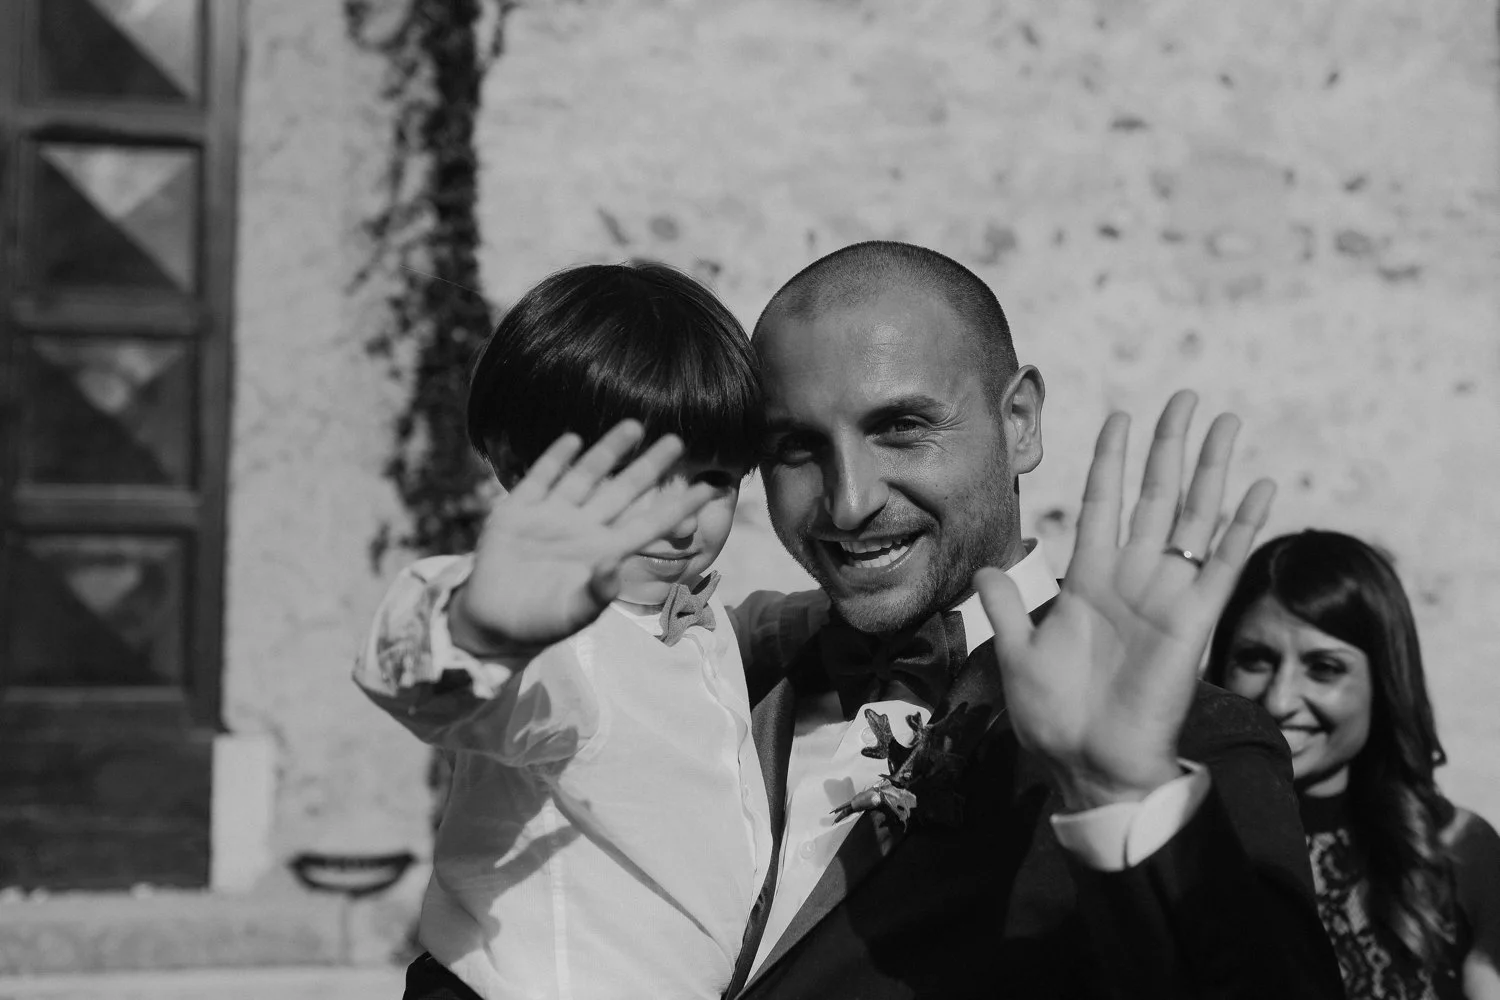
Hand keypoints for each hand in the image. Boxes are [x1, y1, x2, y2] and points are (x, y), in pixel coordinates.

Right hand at [450, 421, 715, 651]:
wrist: (492, 623)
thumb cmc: (540, 623)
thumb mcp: (572, 614)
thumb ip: (596, 593)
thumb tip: (615, 566)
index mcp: (605, 552)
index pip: (651, 523)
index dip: (679, 505)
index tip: (708, 487)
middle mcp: (584, 528)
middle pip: (624, 490)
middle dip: (649, 466)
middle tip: (676, 439)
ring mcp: (552, 516)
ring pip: (587, 476)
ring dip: (608, 451)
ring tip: (633, 426)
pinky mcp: (518, 510)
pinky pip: (541, 478)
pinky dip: (555, 458)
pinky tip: (573, 439)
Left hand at [974, 390, 1275, 809]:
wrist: (1090, 767)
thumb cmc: (1053, 719)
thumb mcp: (1017, 653)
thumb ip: (1006, 607)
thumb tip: (988, 568)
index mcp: (1088, 580)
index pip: (1103, 504)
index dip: (1111, 461)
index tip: (1120, 417)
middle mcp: (1131, 578)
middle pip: (1153, 496)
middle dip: (1168, 446)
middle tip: (1184, 397)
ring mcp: (1165, 596)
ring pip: (1192, 517)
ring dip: (1210, 469)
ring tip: (1226, 422)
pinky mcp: (1192, 622)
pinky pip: (1222, 564)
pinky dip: (1242, 526)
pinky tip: (1262, 488)